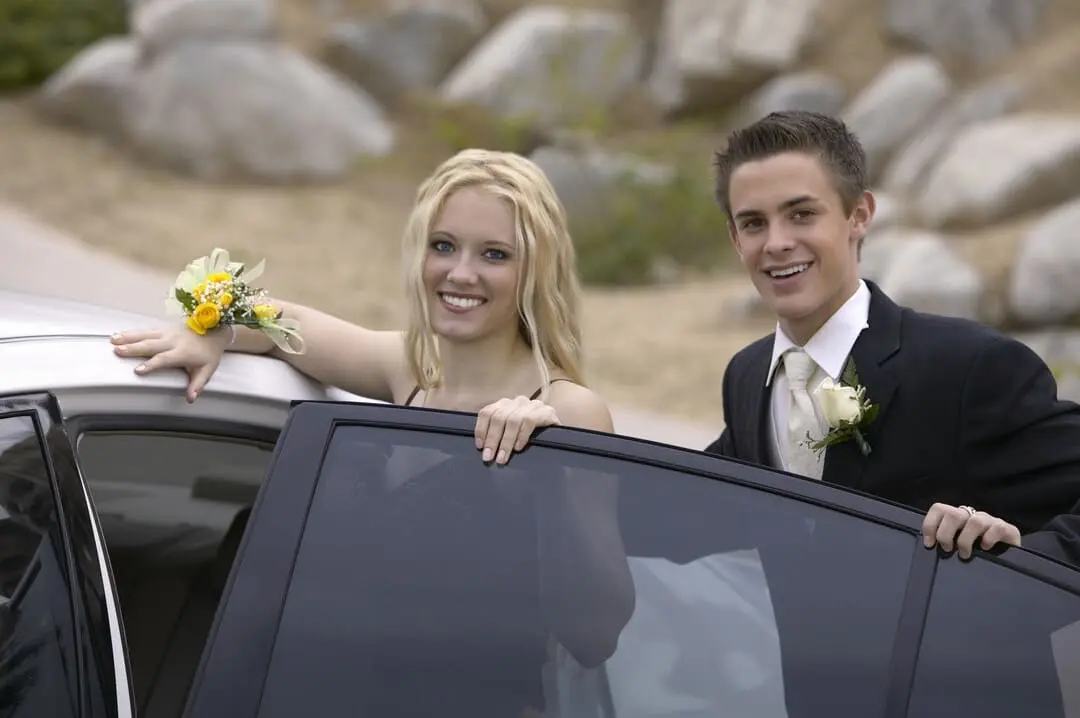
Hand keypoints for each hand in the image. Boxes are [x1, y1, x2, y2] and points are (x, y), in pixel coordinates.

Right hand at [111, 325, 231, 402]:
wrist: (214, 332)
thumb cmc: (208, 354)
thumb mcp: (207, 371)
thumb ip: (197, 385)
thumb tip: (190, 398)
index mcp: (183, 352)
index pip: (165, 359)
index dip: (151, 364)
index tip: (137, 370)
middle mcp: (173, 341)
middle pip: (150, 344)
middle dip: (134, 348)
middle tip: (118, 351)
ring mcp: (167, 333)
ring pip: (145, 335)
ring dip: (128, 338)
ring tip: (113, 341)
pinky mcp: (163, 329)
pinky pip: (145, 330)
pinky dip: (131, 332)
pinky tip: (119, 335)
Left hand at [474, 396, 559, 465]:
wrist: (560, 435)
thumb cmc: (532, 436)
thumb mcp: (511, 432)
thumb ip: (499, 434)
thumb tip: (483, 449)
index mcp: (505, 405)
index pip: (487, 412)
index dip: (481, 429)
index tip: (479, 446)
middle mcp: (517, 402)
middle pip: (499, 417)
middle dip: (492, 439)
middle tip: (489, 457)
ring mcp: (532, 405)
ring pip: (513, 420)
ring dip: (505, 441)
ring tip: (502, 458)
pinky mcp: (546, 411)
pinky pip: (529, 421)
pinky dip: (521, 436)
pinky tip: (518, 448)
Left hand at [922, 502, 1021, 558]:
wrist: (1008, 556)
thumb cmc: (977, 552)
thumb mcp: (957, 546)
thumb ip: (945, 542)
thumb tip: (929, 547)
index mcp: (957, 518)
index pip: (939, 509)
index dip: (930, 525)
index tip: (929, 544)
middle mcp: (972, 516)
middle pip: (953, 514)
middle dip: (946, 534)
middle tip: (948, 549)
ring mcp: (990, 521)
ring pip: (975, 521)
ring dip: (965, 540)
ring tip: (964, 554)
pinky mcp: (1007, 529)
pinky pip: (997, 528)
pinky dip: (989, 539)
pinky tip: (985, 548)